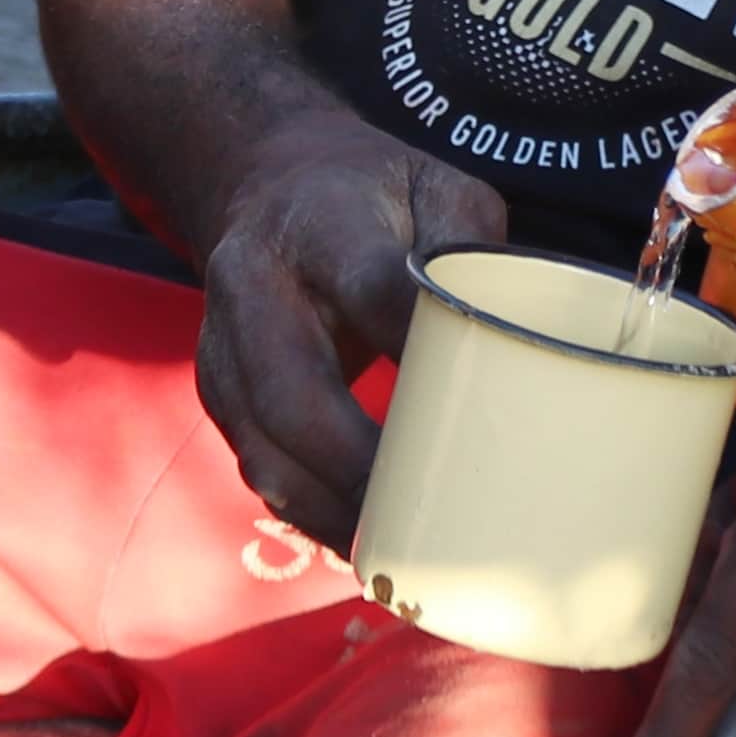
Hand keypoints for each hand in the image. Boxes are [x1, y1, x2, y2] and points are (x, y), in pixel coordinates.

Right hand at [193, 116, 505, 541]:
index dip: (423, 353)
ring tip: (410, 551)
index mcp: (321, 226)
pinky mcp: (218, 395)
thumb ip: (472, 246)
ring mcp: (223, 350)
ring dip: (335, 513)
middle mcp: (253, 289)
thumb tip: (517, 333)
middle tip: (439, 513)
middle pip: (295, 400)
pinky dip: (315, 515)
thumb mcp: (434, 185)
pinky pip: (262, 469)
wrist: (270, 185)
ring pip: (267, 453)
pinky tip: (371, 540)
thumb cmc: (374, 195)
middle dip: (364, 471)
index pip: (374, 292)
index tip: (481, 410)